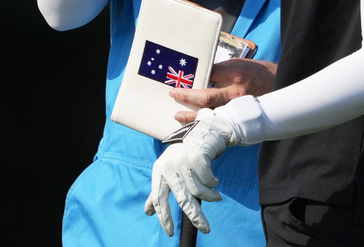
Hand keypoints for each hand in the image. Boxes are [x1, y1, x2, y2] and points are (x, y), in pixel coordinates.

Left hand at [144, 110, 240, 235]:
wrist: (204, 130)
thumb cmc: (184, 154)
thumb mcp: (168, 170)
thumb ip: (158, 190)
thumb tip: (147, 212)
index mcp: (159, 170)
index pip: (158, 198)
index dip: (163, 216)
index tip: (169, 232)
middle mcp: (169, 165)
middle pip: (181, 198)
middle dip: (195, 215)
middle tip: (205, 229)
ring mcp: (183, 160)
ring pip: (198, 190)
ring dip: (210, 196)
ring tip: (216, 197)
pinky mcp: (198, 156)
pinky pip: (208, 180)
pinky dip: (213, 183)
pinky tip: (215, 180)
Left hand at [170, 59, 276, 123]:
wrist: (278, 83)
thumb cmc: (255, 71)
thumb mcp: (237, 64)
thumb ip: (218, 71)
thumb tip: (199, 77)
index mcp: (235, 76)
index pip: (208, 79)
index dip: (192, 85)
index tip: (176, 87)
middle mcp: (236, 93)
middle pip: (208, 100)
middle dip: (188, 99)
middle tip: (174, 96)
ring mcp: (240, 108)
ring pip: (213, 115)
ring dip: (194, 117)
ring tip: (179, 116)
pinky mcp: (242, 118)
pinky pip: (222, 124)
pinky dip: (209, 125)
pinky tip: (197, 126)